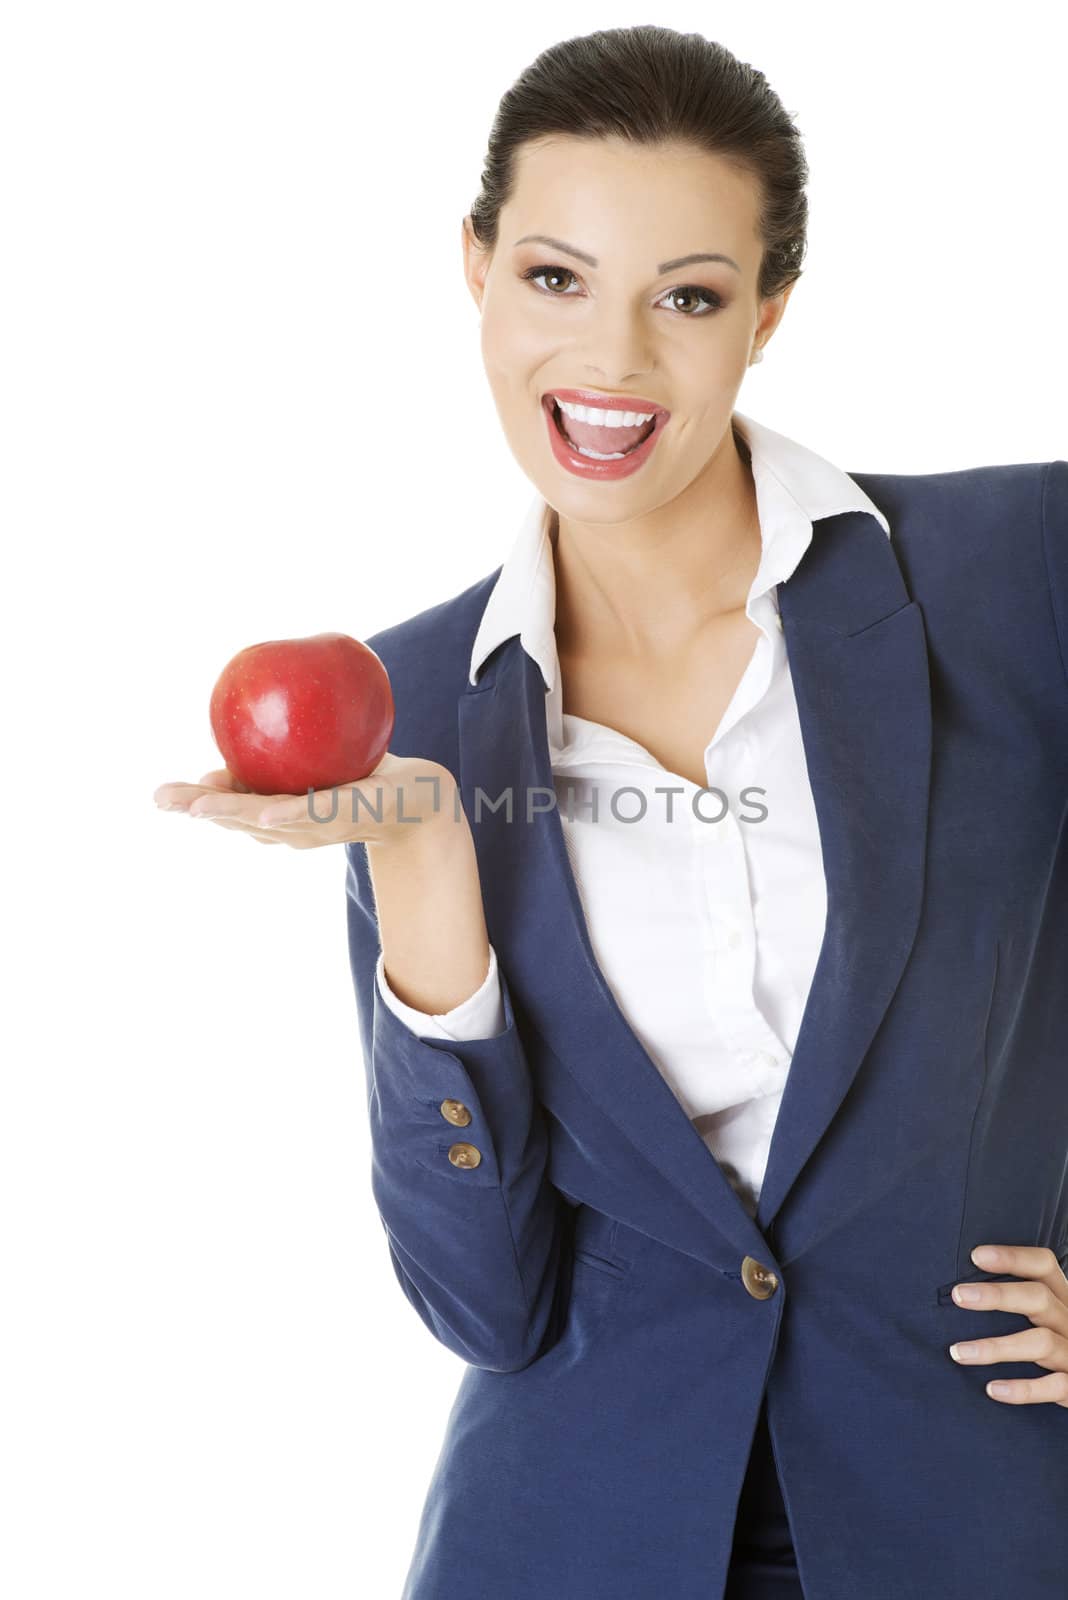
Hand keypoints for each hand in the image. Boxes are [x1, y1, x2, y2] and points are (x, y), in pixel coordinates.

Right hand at [152, 753, 462, 850]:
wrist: (420, 800)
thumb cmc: (362, 775)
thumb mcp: (318, 756)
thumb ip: (284, 742)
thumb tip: (249, 705)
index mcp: (279, 814)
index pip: (230, 808)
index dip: (195, 802)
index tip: (162, 794)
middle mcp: (293, 828)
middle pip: (238, 820)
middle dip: (199, 810)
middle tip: (162, 798)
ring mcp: (319, 827)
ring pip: (268, 823)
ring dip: (232, 815)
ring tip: (199, 806)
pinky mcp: (351, 817)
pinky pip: (317, 814)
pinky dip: (289, 815)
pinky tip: (269, 810)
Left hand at [948, 1243, 1067, 1404]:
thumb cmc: (1053, 1345)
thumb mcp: (1045, 1317)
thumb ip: (1018, 1301)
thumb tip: (958, 1290)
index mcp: (1062, 1298)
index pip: (1044, 1265)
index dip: (1013, 1257)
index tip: (976, 1256)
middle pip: (1040, 1298)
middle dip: (998, 1295)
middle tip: (958, 1295)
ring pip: (1041, 1342)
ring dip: (996, 1347)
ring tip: (957, 1353)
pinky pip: (1054, 1386)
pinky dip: (1023, 1389)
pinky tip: (992, 1390)